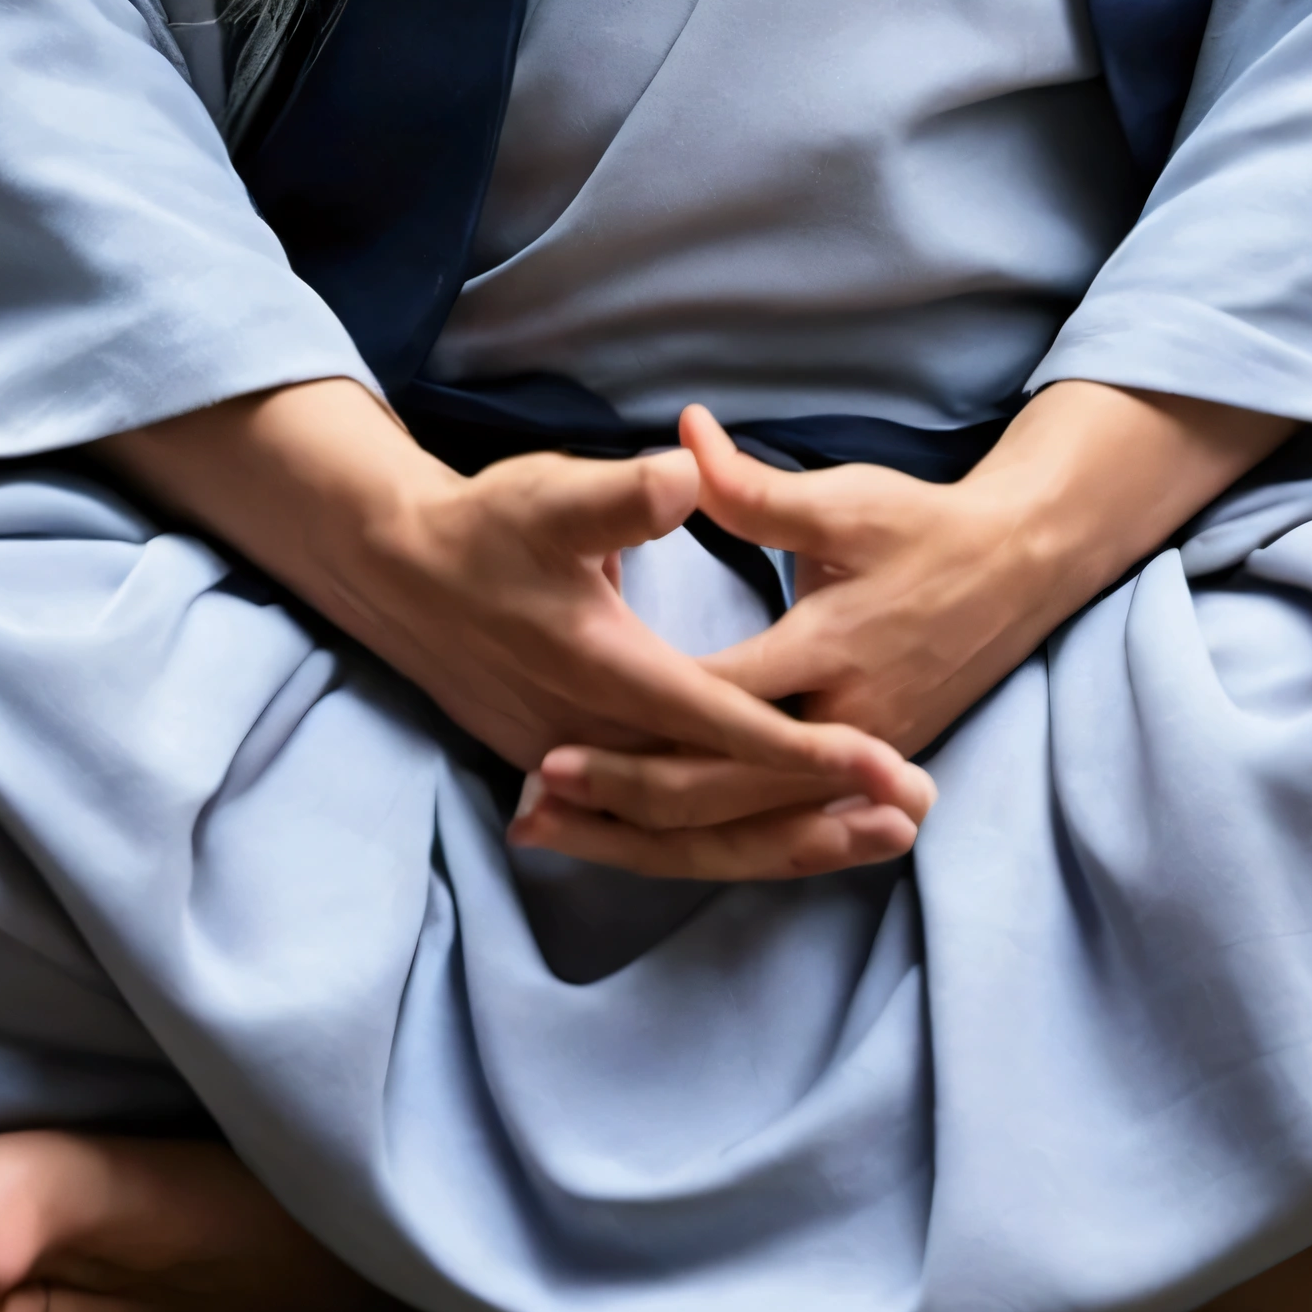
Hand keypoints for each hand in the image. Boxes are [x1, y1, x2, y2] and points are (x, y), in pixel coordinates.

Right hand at [356, 440, 930, 877]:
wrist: (397, 572)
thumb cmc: (486, 526)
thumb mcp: (552, 493)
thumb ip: (622, 494)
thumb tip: (685, 468)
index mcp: (607, 671)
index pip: (726, 728)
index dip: (808, 751)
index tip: (886, 763)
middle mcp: (597, 738)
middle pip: (723, 803)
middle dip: (823, 814)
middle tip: (914, 813)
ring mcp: (579, 769)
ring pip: (697, 836)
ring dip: (789, 840)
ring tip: (876, 840)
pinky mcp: (569, 778)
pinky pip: (662, 835)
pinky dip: (731, 843)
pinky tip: (785, 840)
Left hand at [518, 386, 1283, 862]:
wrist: (1020, 566)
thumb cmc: (921, 526)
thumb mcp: (838, 500)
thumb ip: (751, 486)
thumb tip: (682, 429)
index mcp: (830, 652)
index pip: (718, 708)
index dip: (635, 730)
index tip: (554, 736)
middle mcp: (844, 723)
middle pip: (722, 793)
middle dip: (626, 806)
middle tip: (534, 805)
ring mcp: (857, 760)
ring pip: (742, 825)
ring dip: (650, 835)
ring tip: (559, 832)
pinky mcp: (861, 772)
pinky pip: (771, 820)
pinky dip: (704, 833)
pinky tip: (638, 836)